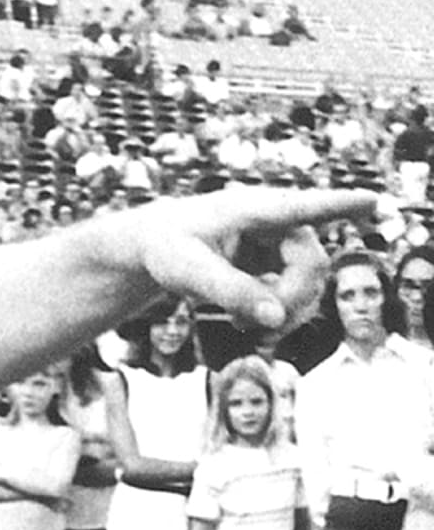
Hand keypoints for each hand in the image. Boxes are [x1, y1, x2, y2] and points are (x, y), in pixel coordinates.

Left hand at [129, 187, 375, 329]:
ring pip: (309, 285)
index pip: (302, 208)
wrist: (157, 246)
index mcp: (252, 209)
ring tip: (242, 328)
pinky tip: (246, 325)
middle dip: (289, 302)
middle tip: (254, 329)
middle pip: (311, 266)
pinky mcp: (278, 263)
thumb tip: (277, 318)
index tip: (373, 200)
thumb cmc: (167, 248)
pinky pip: (295, 296)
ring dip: (285, 314)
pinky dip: (276, 316)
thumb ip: (231, 293)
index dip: (339, 206)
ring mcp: (280, 243)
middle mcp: (276, 223)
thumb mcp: (187, 273)